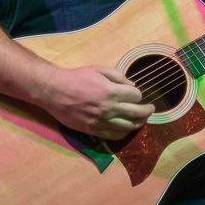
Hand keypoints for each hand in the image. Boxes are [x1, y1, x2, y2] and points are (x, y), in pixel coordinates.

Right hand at [40, 65, 154, 138]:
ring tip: (141, 120)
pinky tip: (126, 128)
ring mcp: (101, 121)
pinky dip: (124, 133)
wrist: (54, 91)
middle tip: (150, 109)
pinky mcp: (93, 130)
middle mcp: (109, 108)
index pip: (136, 96)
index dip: (139, 94)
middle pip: (138, 113)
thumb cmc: (76, 77)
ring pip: (128, 127)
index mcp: (111, 91)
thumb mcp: (99, 69)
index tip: (136, 94)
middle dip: (147, 111)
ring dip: (138, 123)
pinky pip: (115, 136)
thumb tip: (131, 85)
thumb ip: (118, 76)